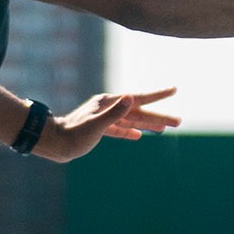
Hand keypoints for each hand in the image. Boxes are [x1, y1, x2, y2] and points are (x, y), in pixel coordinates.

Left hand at [35, 87, 180, 162]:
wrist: (54, 143)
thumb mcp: (95, 125)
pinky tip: (139, 136)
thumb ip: (114, 113)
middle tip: (178, 121)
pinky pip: (119, 129)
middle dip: (159, 116)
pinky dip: (130, 132)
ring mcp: (104, 118)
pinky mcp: (99, 129)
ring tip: (166, 128)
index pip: (138, 98)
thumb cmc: (72, 135)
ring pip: (131, 121)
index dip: (157, 96)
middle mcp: (108, 107)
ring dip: (148, 124)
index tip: (174, 90)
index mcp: (108, 103)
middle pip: (138, 111)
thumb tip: (131, 99)